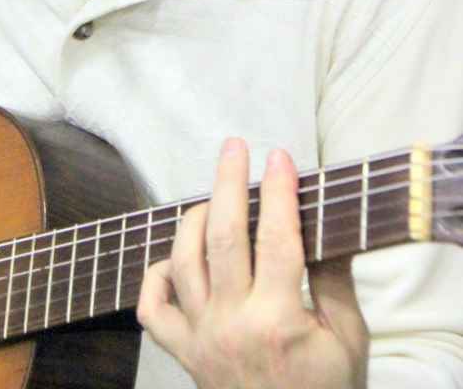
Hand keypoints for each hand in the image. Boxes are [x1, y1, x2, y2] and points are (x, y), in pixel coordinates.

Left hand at [137, 139, 368, 388]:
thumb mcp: (349, 341)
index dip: (279, 193)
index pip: (278, 240)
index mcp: (279, 322)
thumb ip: (336, 282)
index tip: (280, 157)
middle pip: (223, 238)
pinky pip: (152, 311)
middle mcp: (232, 326)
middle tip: (234, 147)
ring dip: (194, 219)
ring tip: (213, 195)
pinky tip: (174, 258)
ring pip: (182, 263)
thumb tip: (328, 225)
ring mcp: (201, 340)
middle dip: (227, 183)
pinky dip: (154, 277)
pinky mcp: (184, 354)